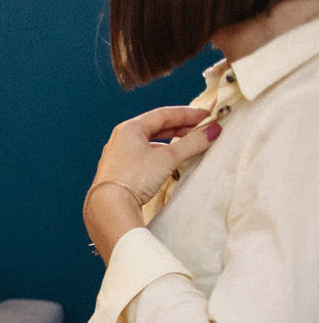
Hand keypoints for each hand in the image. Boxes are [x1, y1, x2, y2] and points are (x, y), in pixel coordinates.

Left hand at [84, 104, 221, 259]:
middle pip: (156, 127)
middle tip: (202, 130)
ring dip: (172, 142)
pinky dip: (161, 155)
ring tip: (191, 144)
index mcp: (129, 128)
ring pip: (150, 142)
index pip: (163, 114)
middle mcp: (121, 139)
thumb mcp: (168, 157)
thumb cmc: (134, 178)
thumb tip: (212, 131)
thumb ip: (193, 142)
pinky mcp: (119, 172)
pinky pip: (144, 156)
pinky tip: (171, 161)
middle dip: (181, 127)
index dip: (188, 114)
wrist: (110, 208)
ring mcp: (118, 156)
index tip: (207, 116)